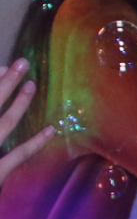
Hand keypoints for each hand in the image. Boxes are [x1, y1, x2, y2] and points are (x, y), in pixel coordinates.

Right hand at [0, 59, 53, 188]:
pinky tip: (50, 130)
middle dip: (5, 82)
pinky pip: (17, 156)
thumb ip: (0, 132)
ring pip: (3, 123)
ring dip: (19, 104)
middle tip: (22, 63)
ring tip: (32, 85)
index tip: (2, 68)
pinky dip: (34, 143)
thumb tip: (5, 121)